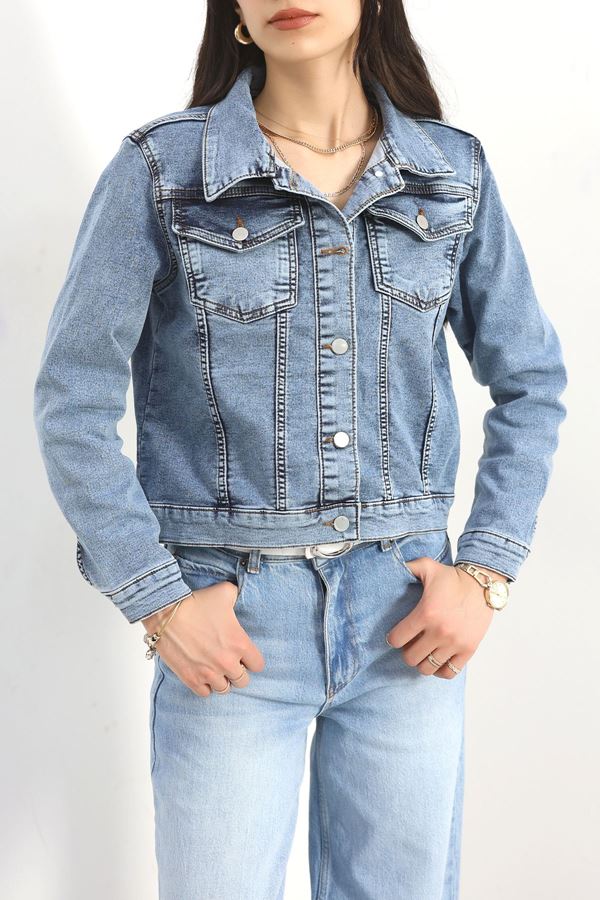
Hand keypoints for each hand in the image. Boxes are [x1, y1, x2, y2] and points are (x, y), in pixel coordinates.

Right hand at [141, 581, 264, 696]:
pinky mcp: (191, 679)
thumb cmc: (196, 602)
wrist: (166, 612)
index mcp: (240, 644)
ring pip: (224, 689)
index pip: (258, 665)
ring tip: (215, 668)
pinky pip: (205, 693)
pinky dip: (205, 686)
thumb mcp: (225, 592)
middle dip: (237, 671)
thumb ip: (238, 595)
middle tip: (228, 661)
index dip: (252, 659)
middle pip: (243, 680)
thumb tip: (239, 595)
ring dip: (222, 679)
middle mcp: (227, 662)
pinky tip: (202, 674)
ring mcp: (209, 673)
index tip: (244, 654)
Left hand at [385, 557, 505, 677]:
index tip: (396, 635)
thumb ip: (408, 567)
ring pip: (427, 668)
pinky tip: (437, 660)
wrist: (482, 585)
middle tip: (410, 644)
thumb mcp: (427, 566)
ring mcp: (455, 643)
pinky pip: (449, 673)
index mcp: (426, 613)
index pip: (397, 639)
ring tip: (423, 652)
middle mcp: (440, 631)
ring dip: (422, 661)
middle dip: (406, 651)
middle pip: (410, 657)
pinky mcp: (468, 649)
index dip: (393, 638)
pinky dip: (439, 670)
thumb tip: (392, 566)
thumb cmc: (452, 577)